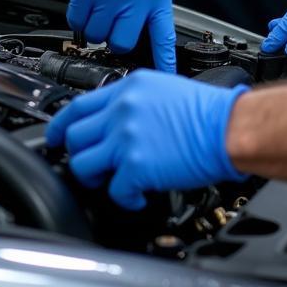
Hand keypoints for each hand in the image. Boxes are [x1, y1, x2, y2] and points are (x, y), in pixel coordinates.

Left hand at [46, 69, 248, 209]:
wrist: (231, 127)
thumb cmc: (209, 112)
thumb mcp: (165, 89)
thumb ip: (135, 102)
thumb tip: (117, 121)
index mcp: (130, 88)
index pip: (78, 105)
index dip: (60, 124)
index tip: (55, 136)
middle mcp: (123, 110)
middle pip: (74, 136)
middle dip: (80, 154)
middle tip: (96, 163)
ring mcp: (126, 138)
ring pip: (83, 165)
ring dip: (97, 177)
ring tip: (116, 179)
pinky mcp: (136, 166)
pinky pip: (113, 191)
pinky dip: (126, 198)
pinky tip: (140, 194)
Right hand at [58, 0, 176, 71]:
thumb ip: (149, 5)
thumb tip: (147, 38)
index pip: (163, 35)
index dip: (164, 61)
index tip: (166, 78)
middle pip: (123, 43)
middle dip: (115, 39)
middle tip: (114, 20)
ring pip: (98, 36)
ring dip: (95, 27)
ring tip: (101, 3)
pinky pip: (78, 23)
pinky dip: (78, 17)